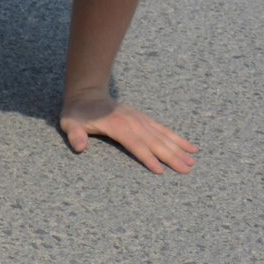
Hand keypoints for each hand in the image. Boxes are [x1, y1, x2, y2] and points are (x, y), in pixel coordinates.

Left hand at [60, 94, 197, 173]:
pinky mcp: (144, 119)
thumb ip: (75, 135)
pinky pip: (164, 130)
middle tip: (187, 170)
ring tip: (193, 161)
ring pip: (163, 136)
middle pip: (154, 142)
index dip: (147, 157)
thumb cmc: (77, 112)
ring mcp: (140, 120)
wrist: (87, 93)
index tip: (160, 170)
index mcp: (116, 126)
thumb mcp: (70, 123)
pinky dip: (178, 138)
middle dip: (171, 156)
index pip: (135, 144)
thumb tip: (80, 147)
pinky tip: (191, 147)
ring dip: (178, 149)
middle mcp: (132, 122)